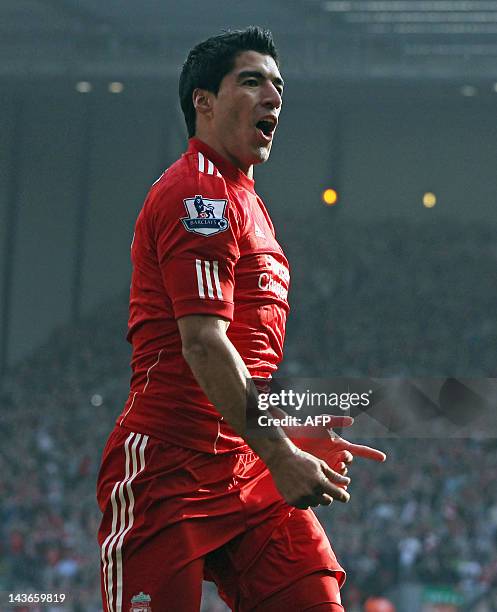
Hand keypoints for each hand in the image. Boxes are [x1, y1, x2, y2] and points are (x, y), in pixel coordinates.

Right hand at [265, 444, 350, 509]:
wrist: (281, 459)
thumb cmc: (303, 460)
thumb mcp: (320, 465)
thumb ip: (334, 476)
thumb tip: (347, 482)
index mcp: (320, 482)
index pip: (338, 496)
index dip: (344, 496)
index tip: (344, 496)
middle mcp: (311, 492)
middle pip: (327, 501)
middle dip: (327, 495)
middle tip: (321, 485)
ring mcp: (301, 498)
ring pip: (316, 504)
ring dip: (315, 497)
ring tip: (308, 484)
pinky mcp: (292, 501)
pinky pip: (305, 505)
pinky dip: (305, 499)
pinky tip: (301, 489)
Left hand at [272, 408, 386, 474]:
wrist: (291, 437)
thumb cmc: (306, 427)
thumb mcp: (322, 422)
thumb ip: (336, 420)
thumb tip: (351, 421)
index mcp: (340, 446)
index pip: (360, 451)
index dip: (371, 454)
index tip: (383, 457)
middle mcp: (337, 457)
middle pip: (348, 464)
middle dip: (346, 462)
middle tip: (341, 460)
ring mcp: (329, 466)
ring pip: (341, 474)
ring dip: (340, 473)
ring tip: (335, 468)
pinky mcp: (320, 474)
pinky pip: (330, 481)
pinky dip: (333, 482)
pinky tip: (330, 481)